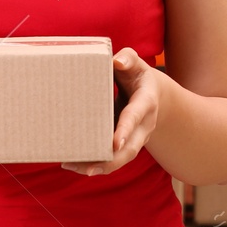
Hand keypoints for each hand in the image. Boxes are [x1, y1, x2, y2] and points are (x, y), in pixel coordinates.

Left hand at [62, 47, 163, 176]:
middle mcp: (143, 126)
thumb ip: (128, 58)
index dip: (126, 130)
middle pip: (130, 149)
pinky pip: (112, 158)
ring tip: (73, 166)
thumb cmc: (137, 75)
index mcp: (146, 103)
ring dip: (98, 166)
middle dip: (111, 161)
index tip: (115, 143)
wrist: (154, 95)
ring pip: (120, 159)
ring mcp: (135, 139)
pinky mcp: (124, 145)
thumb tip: (116, 62)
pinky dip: (95, 163)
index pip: (135, 117)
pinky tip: (73, 164)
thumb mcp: (136, 63)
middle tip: (88, 168)